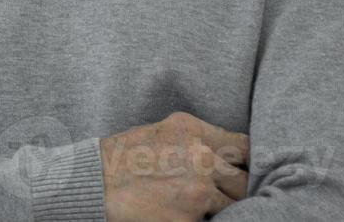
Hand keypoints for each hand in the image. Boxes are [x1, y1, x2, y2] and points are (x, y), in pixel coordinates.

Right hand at [99, 111, 249, 221]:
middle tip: (228, 196)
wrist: (93, 182)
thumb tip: (223, 156)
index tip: (248, 171)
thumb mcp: (161, 132)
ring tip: (200, 206)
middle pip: (244, 181)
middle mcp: (202, 158)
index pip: (244, 146)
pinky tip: (184, 215)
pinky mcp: (190, 218)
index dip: (250, 162)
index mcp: (194, 131)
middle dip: (237, 191)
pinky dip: (201, 221)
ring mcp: (198, 191)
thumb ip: (195, 141)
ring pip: (232, 206)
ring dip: (221, 209)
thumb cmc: (122, 158)